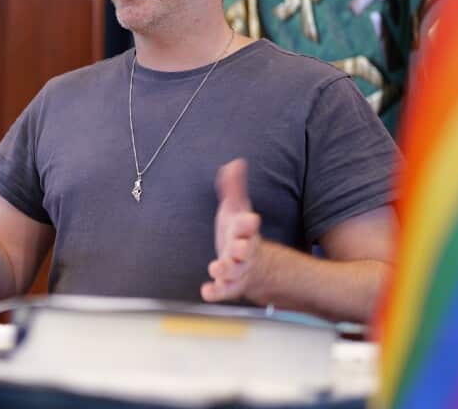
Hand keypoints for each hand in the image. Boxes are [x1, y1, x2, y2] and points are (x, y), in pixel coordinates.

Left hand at [201, 158, 262, 302]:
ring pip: (235, 272)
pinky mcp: (229, 284)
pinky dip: (216, 292)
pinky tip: (207, 291)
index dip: (248, 223)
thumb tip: (235, 163)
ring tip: (216, 268)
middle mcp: (243, 251)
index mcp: (244, 231)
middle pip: (245, 251)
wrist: (251, 261)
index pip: (248, 226)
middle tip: (239, 247)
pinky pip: (224, 291)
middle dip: (242, 249)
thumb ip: (233, 187)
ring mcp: (237, 269)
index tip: (250, 218)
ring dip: (226, 270)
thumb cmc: (238, 232)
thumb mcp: (236, 208)